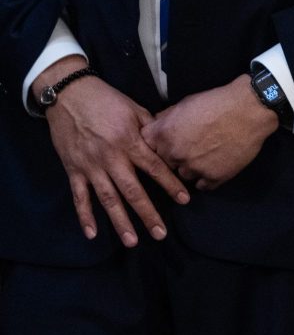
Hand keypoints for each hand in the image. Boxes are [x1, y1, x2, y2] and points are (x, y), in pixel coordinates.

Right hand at [36, 56, 189, 245]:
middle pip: (132, 191)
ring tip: (132, 241)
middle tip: (161, 233)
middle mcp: (110, 157)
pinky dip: (84, 216)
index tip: (184, 200)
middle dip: (147, 214)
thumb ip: (152, 129)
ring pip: (107, 199)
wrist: (67, 92)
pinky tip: (92, 234)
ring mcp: (90, 166)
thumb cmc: (105, 100)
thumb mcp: (134, 109)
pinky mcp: (72, 169)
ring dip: (120, 221)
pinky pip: (79, 196)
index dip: (170, 184)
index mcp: (128, 141)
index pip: (154, 168)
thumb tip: (171, 145)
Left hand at [142, 75, 276, 189]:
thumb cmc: (216, 102)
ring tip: (205, 156)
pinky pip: (203, 185)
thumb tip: (157, 126)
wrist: (248, 111)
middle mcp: (175, 154)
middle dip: (174, 158)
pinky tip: (215, 165)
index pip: (146, 148)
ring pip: (184, 176)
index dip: (156, 146)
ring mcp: (194, 168)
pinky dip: (207, 177)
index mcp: (163, 134)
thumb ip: (166, 118)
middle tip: (190, 148)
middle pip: (165, 164)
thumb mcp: (184, 104)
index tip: (164, 144)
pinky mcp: (214, 178)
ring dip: (191, 169)